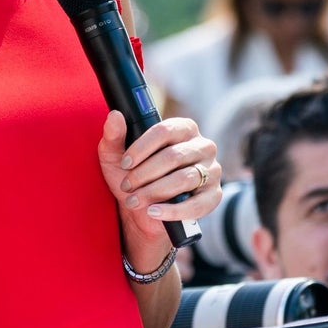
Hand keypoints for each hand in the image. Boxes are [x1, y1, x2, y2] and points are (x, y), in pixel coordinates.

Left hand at [98, 112, 221, 266]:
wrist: (143, 209)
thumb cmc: (133, 176)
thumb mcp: (116, 156)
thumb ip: (113, 135)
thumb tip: (115, 116)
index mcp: (183, 129)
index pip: (164, 131)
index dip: (142, 148)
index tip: (124, 163)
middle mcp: (203, 146)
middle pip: (173, 156)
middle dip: (144, 174)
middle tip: (127, 186)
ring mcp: (212, 171)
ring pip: (183, 179)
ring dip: (154, 192)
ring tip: (134, 201)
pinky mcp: (214, 196)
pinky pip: (196, 205)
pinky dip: (172, 211)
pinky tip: (153, 212)